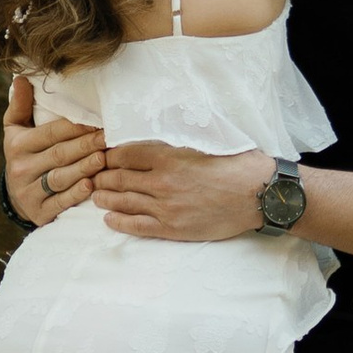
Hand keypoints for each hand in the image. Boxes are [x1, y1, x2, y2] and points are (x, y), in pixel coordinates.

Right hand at [3, 74, 102, 229]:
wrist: (17, 197)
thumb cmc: (25, 154)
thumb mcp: (16, 130)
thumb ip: (20, 105)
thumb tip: (22, 77)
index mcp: (18, 145)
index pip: (49, 134)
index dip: (73, 127)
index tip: (96, 121)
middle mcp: (21, 169)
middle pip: (58, 155)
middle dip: (85, 146)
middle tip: (107, 138)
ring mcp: (29, 193)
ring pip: (60, 178)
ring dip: (83, 168)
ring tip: (103, 159)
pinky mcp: (39, 213)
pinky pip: (59, 203)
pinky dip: (75, 195)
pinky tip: (90, 186)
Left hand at [95, 140, 277, 243]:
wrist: (258, 194)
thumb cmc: (237, 163)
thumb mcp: (207, 139)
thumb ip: (180, 135)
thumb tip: (162, 124)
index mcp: (169, 155)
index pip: (126, 154)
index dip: (110, 154)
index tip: (102, 154)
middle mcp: (162, 181)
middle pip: (119, 178)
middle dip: (102, 176)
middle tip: (93, 175)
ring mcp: (166, 207)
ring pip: (124, 202)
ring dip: (105, 198)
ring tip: (95, 195)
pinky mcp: (173, 228)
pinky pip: (137, 226)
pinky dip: (119, 222)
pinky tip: (108, 219)